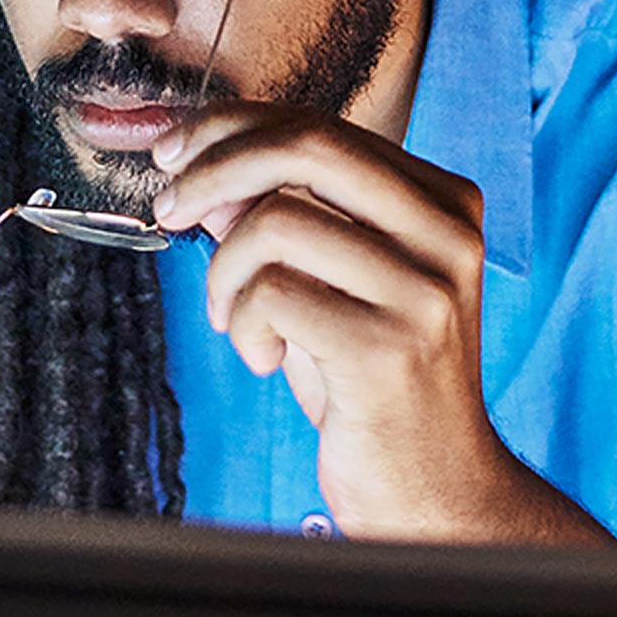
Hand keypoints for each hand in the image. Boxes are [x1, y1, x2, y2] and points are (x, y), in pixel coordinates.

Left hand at [150, 100, 562, 542]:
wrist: (435, 488)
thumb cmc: (371, 376)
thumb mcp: (326, 278)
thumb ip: (277, 213)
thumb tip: (196, 160)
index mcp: (443, 200)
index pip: (323, 127)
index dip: (235, 128)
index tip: (173, 151)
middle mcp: (448, 233)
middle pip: (308, 147)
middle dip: (215, 166)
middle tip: (168, 205)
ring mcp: (426, 290)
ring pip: (278, 223)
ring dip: (225, 270)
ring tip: (232, 317)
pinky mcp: (391, 348)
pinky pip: (273, 294)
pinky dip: (244, 323)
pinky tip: (261, 358)